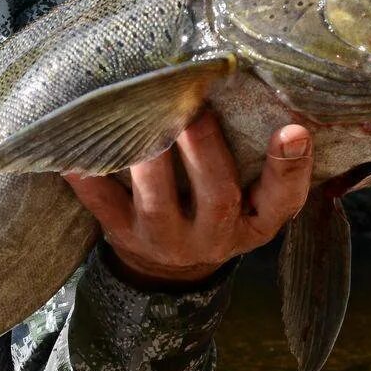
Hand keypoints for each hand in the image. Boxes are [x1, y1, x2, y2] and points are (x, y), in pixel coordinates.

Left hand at [63, 115, 313, 287]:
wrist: (168, 269)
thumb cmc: (215, 211)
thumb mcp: (253, 200)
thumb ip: (265, 162)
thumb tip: (283, 101)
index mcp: (254, 223)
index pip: (283, 201)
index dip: (291, 168)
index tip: (293, 130)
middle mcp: (214, 237)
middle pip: (217, 198)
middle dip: (205, 152)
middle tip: (194, 109)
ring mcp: (165, 240)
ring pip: (158, 203)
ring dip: (150, 160)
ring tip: (142, 118)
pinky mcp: (123, 235)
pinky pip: (103, 207)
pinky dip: (89, 179)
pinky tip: (77, 153)